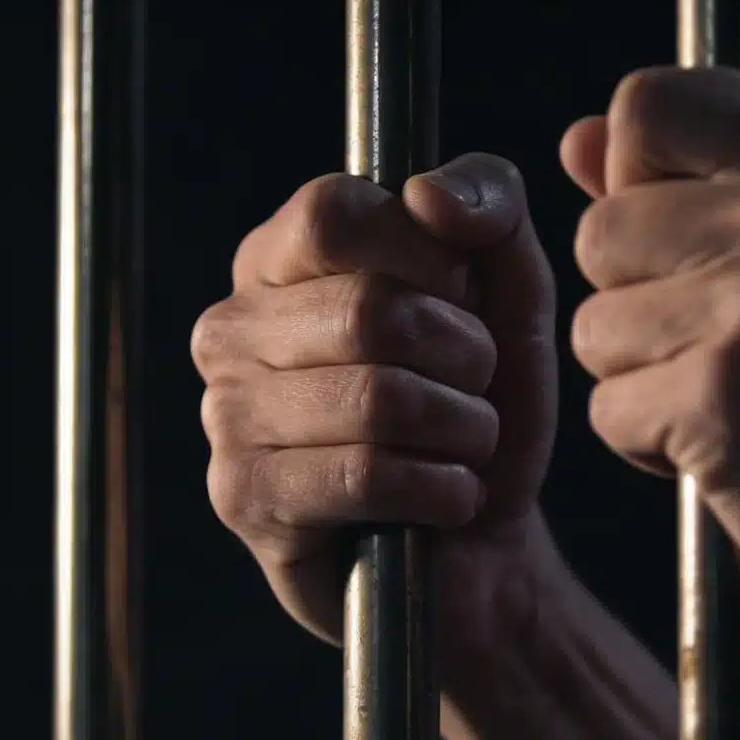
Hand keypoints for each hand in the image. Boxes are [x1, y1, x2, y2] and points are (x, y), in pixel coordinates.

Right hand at [193, 153, 557, 645]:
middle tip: (477, 391)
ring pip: (377, 400)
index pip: (335, 214)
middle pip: (368, 311)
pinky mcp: (246, 499)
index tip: (464, 299)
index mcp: (279, 257)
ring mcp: (228, 415)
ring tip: (467, 447)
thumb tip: (426, 194)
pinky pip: (363, 477)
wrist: (481, 545)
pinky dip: (440, 490)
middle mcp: (232, 327)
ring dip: (462, 430)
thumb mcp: (510, 291)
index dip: (428, 256)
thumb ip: (489, 206)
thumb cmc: (479, 404)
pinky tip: (447, 499)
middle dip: (465, 358)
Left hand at [561, 67, 739, 624]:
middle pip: (601, 228)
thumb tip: (577, 141)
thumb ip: (689, 185)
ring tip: (729, 394)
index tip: (690, 241)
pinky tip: (725, 447)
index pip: (648, 107)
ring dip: (639, 376)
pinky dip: (648, 443)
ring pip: (594, 323)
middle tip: (726, 344)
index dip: (635, 177)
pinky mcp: (722, 398)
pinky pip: (608, 409)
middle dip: (634, 300)